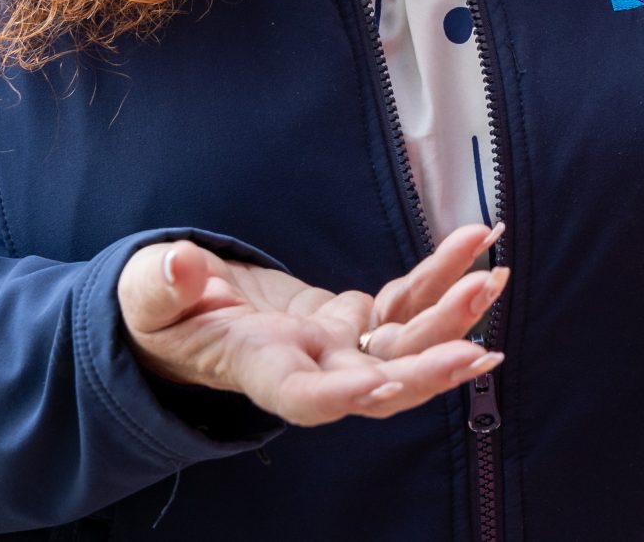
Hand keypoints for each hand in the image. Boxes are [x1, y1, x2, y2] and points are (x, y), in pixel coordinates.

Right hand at [117, 222, 506, 425]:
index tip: (382, 387)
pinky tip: (477, 246)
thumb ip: (163, 284)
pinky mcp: (354, 320)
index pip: (304, 396)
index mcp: (260, 367)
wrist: (191, 316)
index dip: (343, 397)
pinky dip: (441, 277)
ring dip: (453, 316)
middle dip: (428, 368)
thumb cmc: (164, 315)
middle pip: (379, 382)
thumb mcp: (150, 298)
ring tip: (493, 278)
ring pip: (406, 344)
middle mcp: (311, 367)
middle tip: (476, 350)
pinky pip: (406, 303)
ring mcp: (339, 347)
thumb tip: (181, 264)